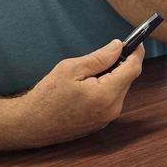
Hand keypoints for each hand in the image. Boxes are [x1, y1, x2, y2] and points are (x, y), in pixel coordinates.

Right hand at [16, 39, 143, 147]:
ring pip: (120, 89)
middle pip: (127, 79)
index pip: (133, 69)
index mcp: (106, 94)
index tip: (137, 41)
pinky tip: (87, 86)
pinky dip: (106, 88)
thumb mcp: (70, 69)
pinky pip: (111, 99)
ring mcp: (107, 118)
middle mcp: (111, 109)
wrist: (30, 125)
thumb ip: (99, 58)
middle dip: (121, 64)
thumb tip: (119, 46)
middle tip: (106, 53)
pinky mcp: (101, 123)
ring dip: (112, 77)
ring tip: (89, 73)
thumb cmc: (47, 96)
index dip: (136, 53)